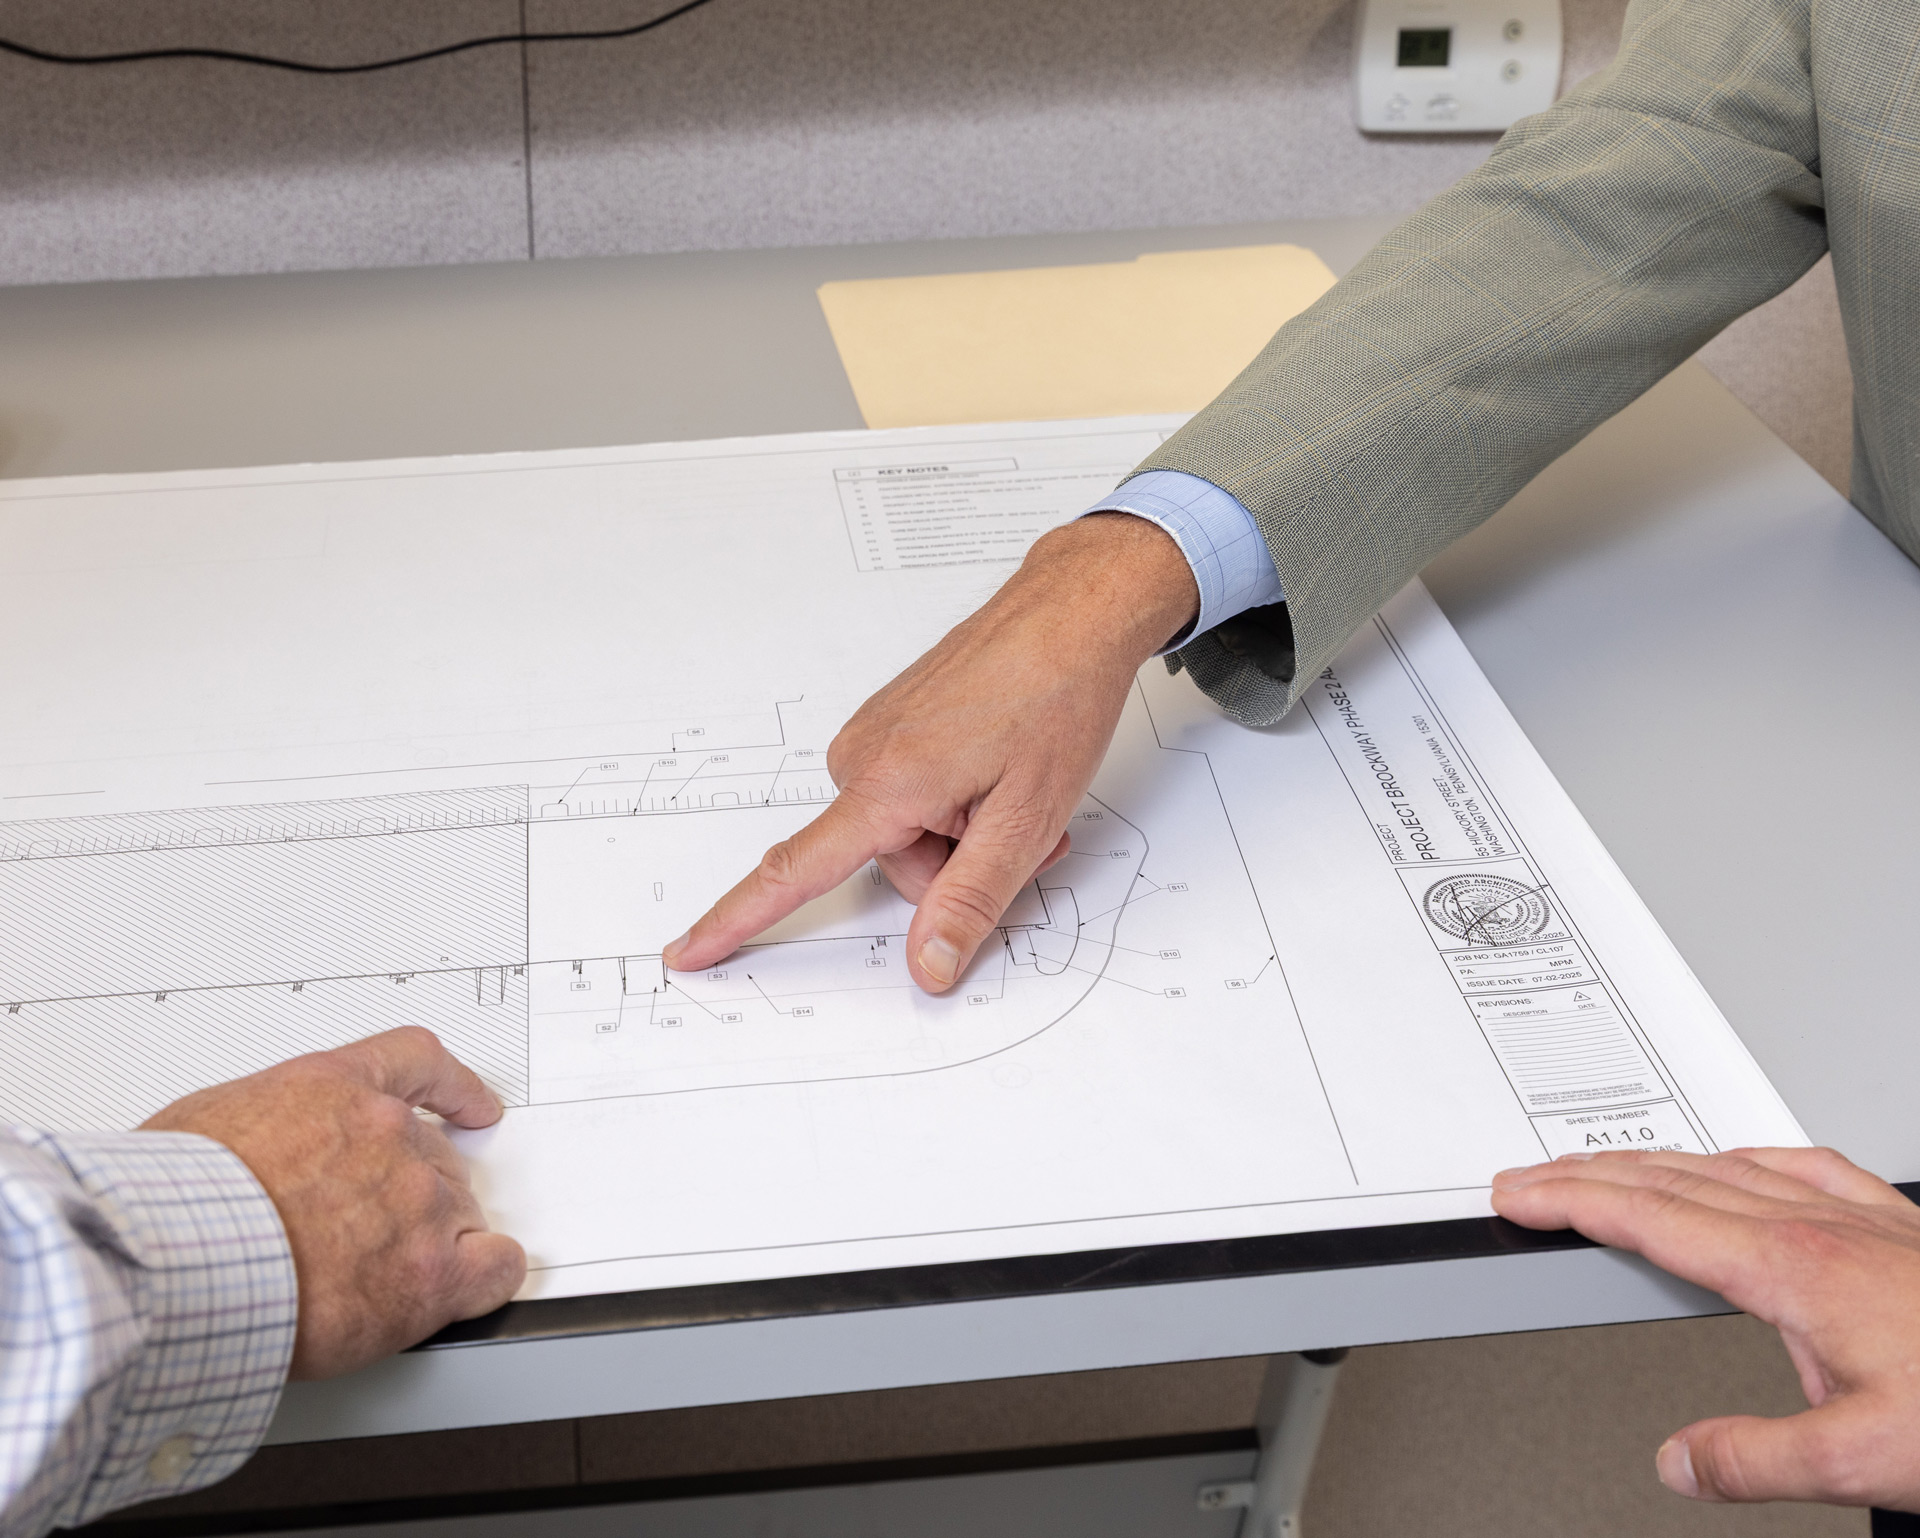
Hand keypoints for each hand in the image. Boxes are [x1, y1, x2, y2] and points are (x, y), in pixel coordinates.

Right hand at [142, 1026, 525, 1378]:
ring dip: (426, 1243)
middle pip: (437, 1158)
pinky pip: (493, 1268)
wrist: (176, 1266)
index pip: (417, 1063)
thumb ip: (263, 1130)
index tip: (473, 1107)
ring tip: (367, 1281)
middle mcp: (389, 1134)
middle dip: (407, 1196)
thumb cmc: (169, 1205)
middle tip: (361, 1238)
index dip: (453, 1088)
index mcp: (336, 1088)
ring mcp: (417, 1200)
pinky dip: (487, 1276)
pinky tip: (471, 1283)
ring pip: (459, 1214)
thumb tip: (256, 1159)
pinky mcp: (431, 1271)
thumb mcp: (208, 1122)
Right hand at [664, 513, 1198, 991]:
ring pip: (910, 835)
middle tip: (1023, 829)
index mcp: (886, 783)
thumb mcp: (1026, 821)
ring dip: (966, 832)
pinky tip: (1002, 772)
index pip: (795, 872)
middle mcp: (864, 756)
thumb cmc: (1056, 697)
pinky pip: (914, 797)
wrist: (1070, 612)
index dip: (736, 920)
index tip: (687, 953)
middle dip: (959, 866)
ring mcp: (876, 736)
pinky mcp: (893, 724)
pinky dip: (960, 801)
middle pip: (893, 867)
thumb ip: (970, 903)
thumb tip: (927, 968)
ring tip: (1019, 791)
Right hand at [1492, 1146, 1919, 1509]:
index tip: (1518, 1195)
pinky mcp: (1898, 1224)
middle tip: (1533, 1176)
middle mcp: (1821, 1226)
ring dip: (1654, 1160)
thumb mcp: (1865, 1461)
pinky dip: (1745, 1158)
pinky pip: (1802, 1166)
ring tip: (1610, 1167)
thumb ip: (1755, 1459)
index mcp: (1793, 1269)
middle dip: (1589, 1170)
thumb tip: (1679, 1462)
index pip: (1649, 1216)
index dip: (1570, 1200)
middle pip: (1675, 1175)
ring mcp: (1861, 1217)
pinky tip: (1747, 1164)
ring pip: (1730, 1162)